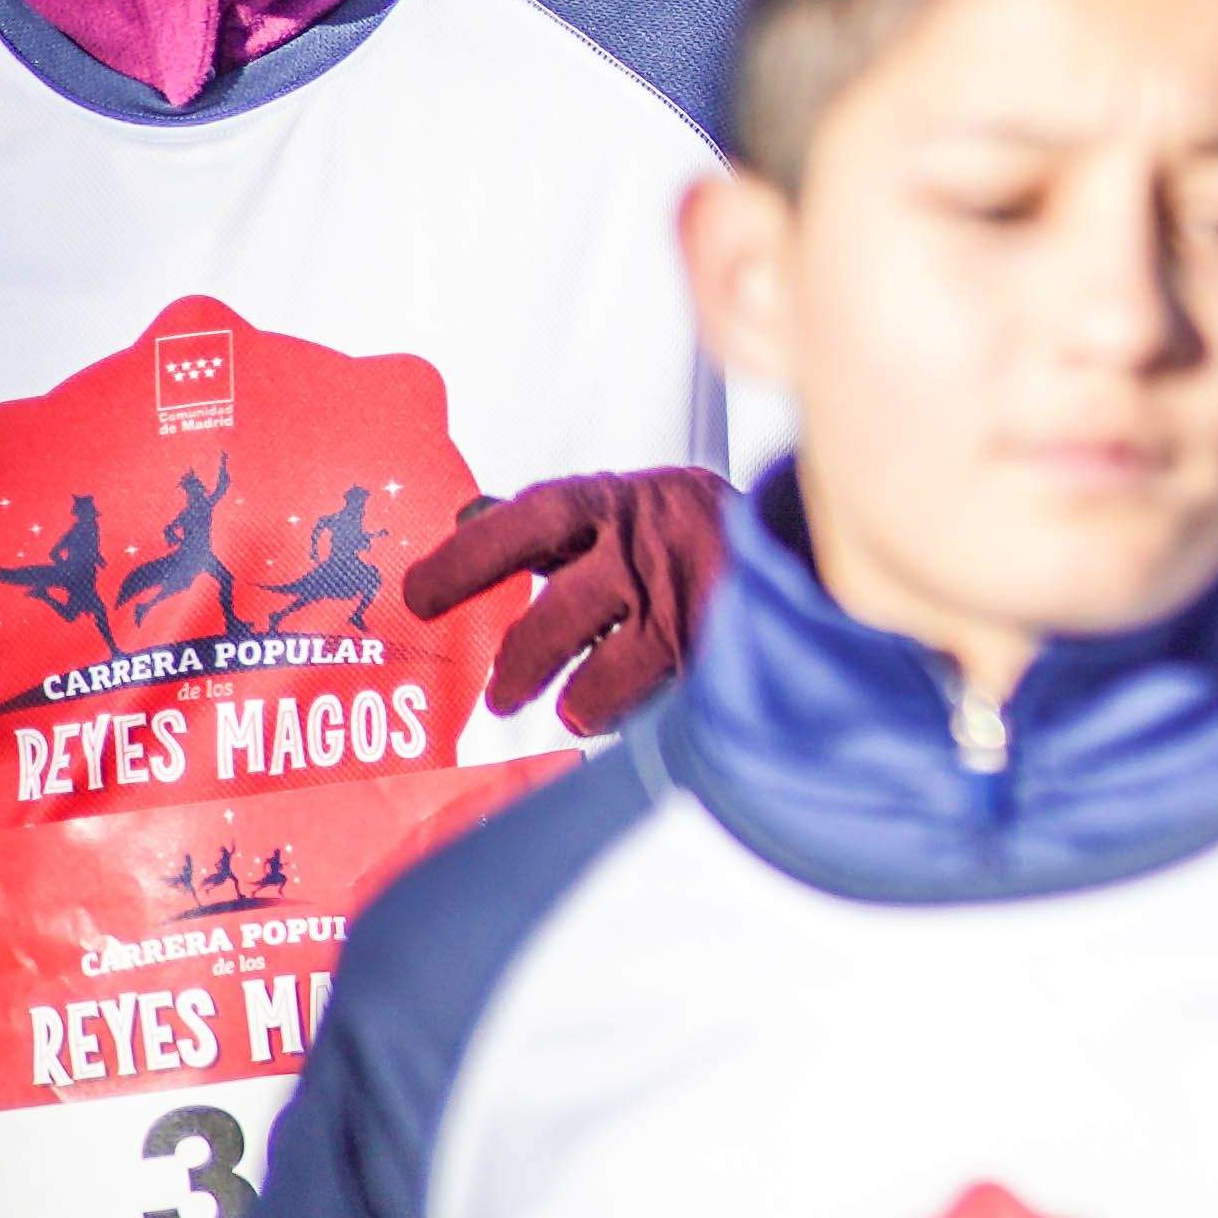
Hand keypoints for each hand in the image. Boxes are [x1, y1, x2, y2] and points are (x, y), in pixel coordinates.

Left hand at [404, 468, 734, 732]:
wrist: (800, 539)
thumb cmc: (689, 528)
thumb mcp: (622, 506)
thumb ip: (551, 525)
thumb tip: (463, 518)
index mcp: (614, 505)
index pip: (528, 521)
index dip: (468, 558)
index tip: (417, 596)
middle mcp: (647, 550)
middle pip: (557, 616)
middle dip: (519, 663)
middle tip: (500, 695)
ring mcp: (684, 606)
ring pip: (604, 680)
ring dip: (580, 702)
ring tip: (575, 709)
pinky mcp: (714, 657)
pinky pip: (653, 707)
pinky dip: (636, 712)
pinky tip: (635, 705)